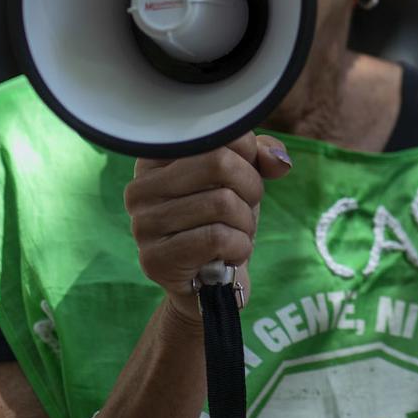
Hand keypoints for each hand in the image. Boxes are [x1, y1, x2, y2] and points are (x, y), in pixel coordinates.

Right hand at [125, 134, 293, 321]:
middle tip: (245, 209)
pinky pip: (217, 238)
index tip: (244, 174)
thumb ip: (261, 157)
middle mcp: (140, 187)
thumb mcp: (243, 181)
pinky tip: (229, 255)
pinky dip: (239, 247)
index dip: (247, 154)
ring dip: (246, 224)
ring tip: (235, 234)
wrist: (210, 283)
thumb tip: (278, 161)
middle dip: (251, 189)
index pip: (215, 133)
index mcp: (155, 158)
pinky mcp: (154, 259)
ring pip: (222, 203)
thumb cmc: (223, 222)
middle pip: (220, 163)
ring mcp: (142, 224)